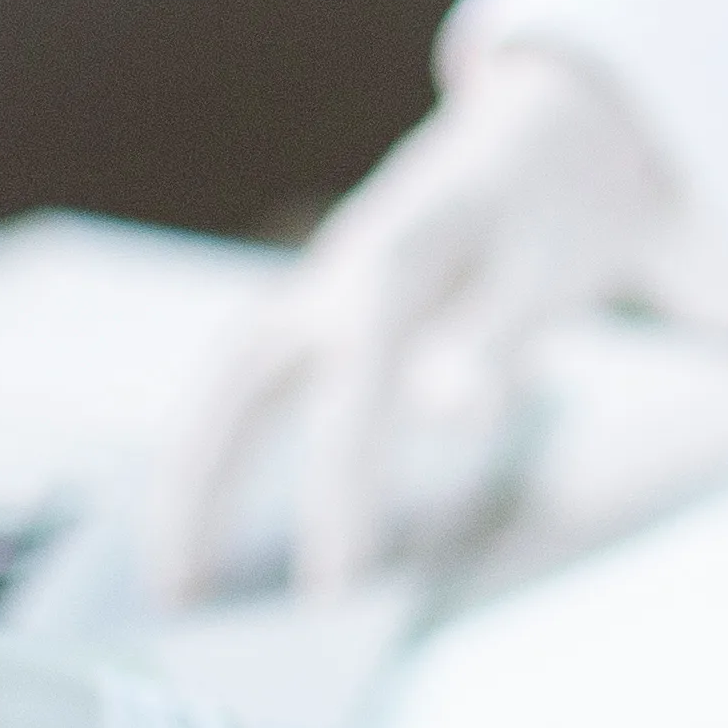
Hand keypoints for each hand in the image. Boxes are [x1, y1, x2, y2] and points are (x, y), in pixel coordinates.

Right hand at [159, 45, 673, 601]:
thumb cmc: (558, 214)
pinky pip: (248, 386)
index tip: (335, 588)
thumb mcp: (551, 265)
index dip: (344, 483)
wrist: (553, 124)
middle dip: (219, 489)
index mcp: (405, 251)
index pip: (359, 381)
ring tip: (168, 581)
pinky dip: (216, 453)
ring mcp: (321, 282)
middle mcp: (342, 267)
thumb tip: (444, 412)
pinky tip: (201, 534)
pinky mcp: (318, 302)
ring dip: (192, 474)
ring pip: (230, 383)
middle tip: (191, 603)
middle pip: (250, 382)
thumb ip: (495, 336)